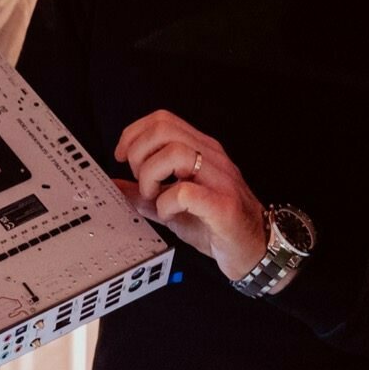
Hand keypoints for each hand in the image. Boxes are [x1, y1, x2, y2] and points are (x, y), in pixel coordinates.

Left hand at [115, 110, 266, 281]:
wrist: (254, 250)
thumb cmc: (216, 225)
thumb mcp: (172, 207)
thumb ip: (144, 194)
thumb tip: (114, 184)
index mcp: (200, 151)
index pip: (162, 120)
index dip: (134, 134)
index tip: (121, 156)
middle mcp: (211, 158)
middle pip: (164, 130)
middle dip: (139, 154)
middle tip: (142, 182)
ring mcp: (220, 180)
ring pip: (175, 153)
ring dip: (152, 176)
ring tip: (154, 197)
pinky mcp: (223, 206)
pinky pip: (186, 191)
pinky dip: (167, 203)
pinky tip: (169, 213)